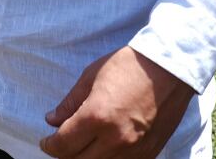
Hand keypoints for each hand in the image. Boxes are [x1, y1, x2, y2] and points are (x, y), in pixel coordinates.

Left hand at [40, 46, 192, 157]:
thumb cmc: (127, 66)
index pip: (64, 145)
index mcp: (97, 117)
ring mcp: (135, 149)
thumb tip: (52, 120)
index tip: (46, 142)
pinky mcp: (150, 152)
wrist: (169, 69)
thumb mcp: (90, 77)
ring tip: (80, 146)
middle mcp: (115, 138)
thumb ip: (70, 103)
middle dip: (65, 154)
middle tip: (60, 145)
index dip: (50, 146)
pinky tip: (103, 149)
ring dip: (86, 158)